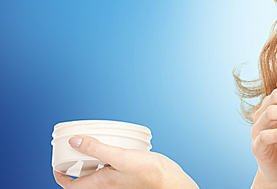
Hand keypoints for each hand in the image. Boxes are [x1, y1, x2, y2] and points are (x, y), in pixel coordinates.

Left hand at [53, 135, 198, 188]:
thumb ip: (96, 149)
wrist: (170, 181)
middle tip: (74, 150)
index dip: (60, 175)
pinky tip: (115, 149)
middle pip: (83, 179)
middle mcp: (107, 186)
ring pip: (96, 174)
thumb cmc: (148, 173)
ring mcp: (117, 183)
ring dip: (91, 162)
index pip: (71, 185)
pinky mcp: (127, 178)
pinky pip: (110, 170)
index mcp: (101, 183)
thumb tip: (74, 141)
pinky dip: (106, 160)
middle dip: (75, 166)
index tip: (56, 165)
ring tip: (92, 146)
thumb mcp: (120, 157)